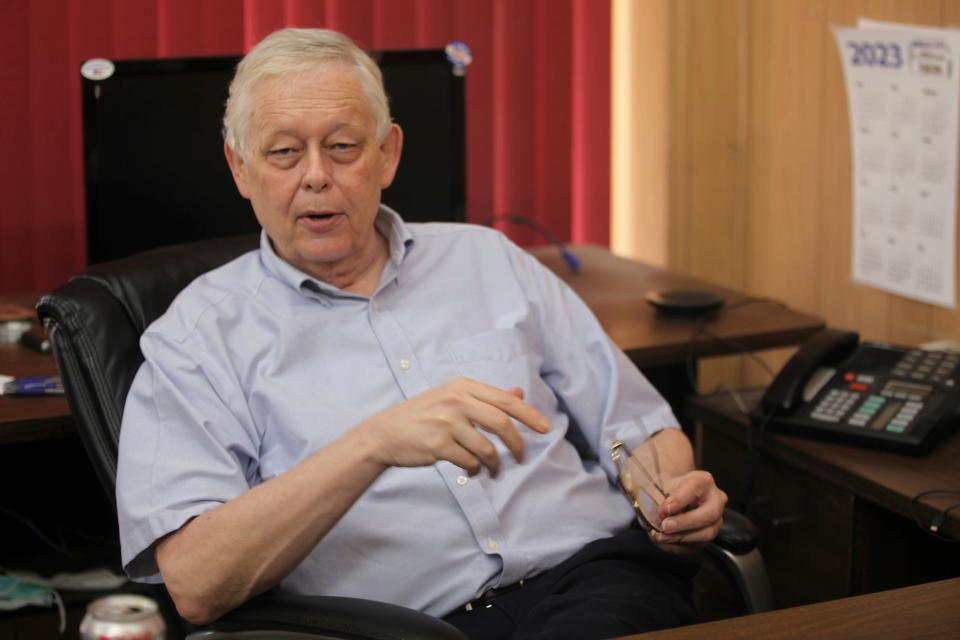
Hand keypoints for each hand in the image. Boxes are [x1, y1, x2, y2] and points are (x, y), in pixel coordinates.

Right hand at [354, 377, 550, 477]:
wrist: (385, 433)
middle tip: (521, 457)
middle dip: (517, 443)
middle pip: (502, 423)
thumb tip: (518, 392)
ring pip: (487, 447)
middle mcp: (456, 401)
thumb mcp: (452, 397)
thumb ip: (486, 397)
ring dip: (495, 464)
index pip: (505, 400)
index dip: (529, 414)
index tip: (546, 428)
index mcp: (463, 386)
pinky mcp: (438, 445)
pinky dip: (475, 470)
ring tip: (493, 471)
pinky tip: (472, 470)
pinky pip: (469, 462)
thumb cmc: (423, 415)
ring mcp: (446, 423)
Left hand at [649, 470, 726, 553]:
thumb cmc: (666, 490)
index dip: (679, 500)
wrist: (671, 498)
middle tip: (665, 526)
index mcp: (702, 481)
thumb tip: (650, 516)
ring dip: (681, 537)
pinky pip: (697, 545)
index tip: (663, 509)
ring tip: (661, 536)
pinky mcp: (707, 536)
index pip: (695, 488)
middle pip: (709, 514)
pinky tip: (664, 542)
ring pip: (706, 533)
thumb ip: (654, 498)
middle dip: (685, 522)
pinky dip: (678, 546)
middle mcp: (715, 500)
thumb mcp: (658, 487)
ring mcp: (715, 520)